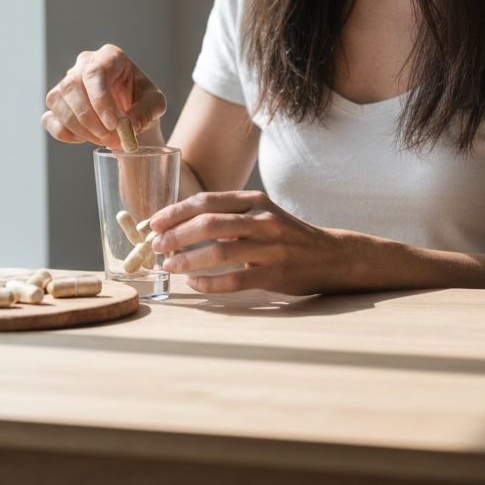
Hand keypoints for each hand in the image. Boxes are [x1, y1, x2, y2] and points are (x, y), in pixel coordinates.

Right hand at [42, 45, 165, 148]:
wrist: (131, 113)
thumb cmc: (143, 101)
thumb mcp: (155, 105)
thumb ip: (145, 113)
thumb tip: (127, 126)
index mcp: (110, 57)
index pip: (95, 72)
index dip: (100, 100)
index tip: (113, 124)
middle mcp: (83, 64)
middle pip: (72, 86)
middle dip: (90, 118)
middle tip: (111, 139)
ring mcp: (66, 82)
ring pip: (57, 101)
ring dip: (80, 128)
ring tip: (105, 140)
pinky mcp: (57, 103)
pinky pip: (49, 118)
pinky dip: (65, 133)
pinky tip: (85, 138)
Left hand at [149, 190, 362, 294]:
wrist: (330, 255)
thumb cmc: (285, 235)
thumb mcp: (260, 214)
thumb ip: (228, 216)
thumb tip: (180, 224)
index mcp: (254, 200)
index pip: (206, 201)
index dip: (175, 212)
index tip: (153, 222)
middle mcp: (262, 219)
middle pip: (209, 223)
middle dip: (176, 235)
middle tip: (156, 246)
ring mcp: (271, 247)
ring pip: (220, 250)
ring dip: (188, 260)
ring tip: (169, 267)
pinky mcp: (276, 273)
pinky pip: (236, 279)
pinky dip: (210, 283)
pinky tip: (195, 284)